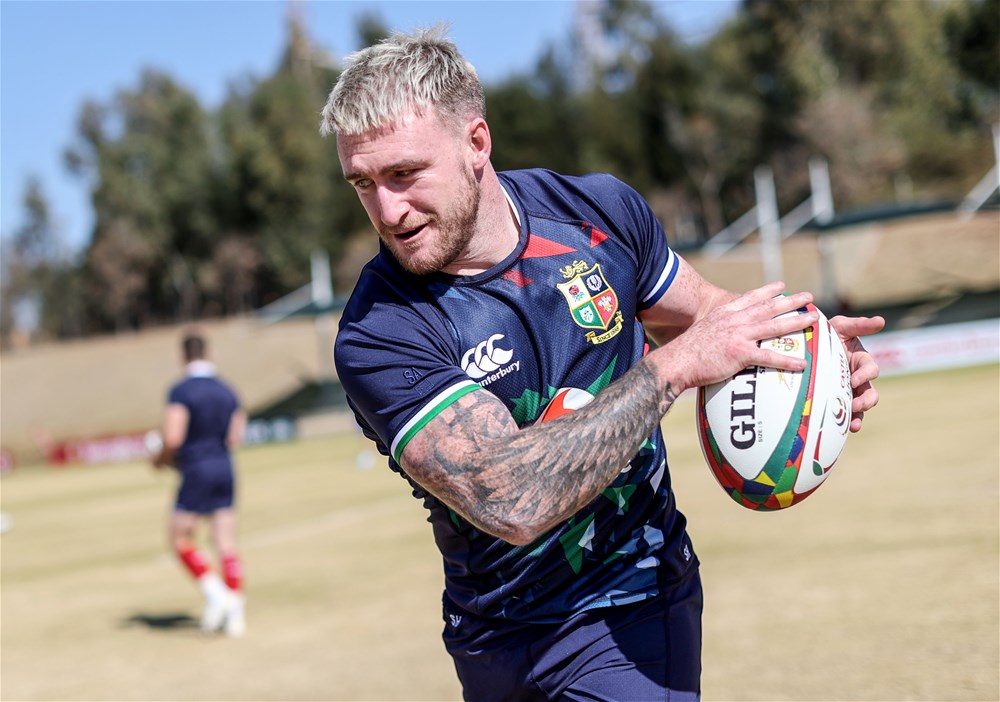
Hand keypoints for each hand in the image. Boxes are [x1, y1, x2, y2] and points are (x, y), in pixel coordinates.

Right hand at [663, 282, 815, 392]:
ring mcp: (738, 336)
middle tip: (809, 297)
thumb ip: (715, 332)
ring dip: (797, 321)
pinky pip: (769, 357)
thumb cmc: (685, 353)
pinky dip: (787, 361)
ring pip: (775, 326)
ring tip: (815, 318)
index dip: (767, 291)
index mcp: (724, 314)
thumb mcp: (701, 332)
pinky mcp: (740, 353)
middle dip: (791, 301)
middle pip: (769, 307)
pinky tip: (802, 363)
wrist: (676, 362)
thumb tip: (720, 340)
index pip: (750, 298)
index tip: (781, 286)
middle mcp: (734, 320)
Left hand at [829, 314, 885, 432]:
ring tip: (854, 425)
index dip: (865, 375)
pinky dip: (845, 423)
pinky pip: (844, 414)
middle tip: (857, 405)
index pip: (870, 369)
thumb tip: (882, 321)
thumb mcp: (841, 326)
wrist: (805, 345)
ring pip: (860, 407)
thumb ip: (859, 325)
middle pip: (870, 393)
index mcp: (862, 361)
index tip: (854, 379)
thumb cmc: (826, 333)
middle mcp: (857, 378)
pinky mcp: (835, 400)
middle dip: (866, 401)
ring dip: (859, 416)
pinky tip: (841, 431)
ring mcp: (847, 390)